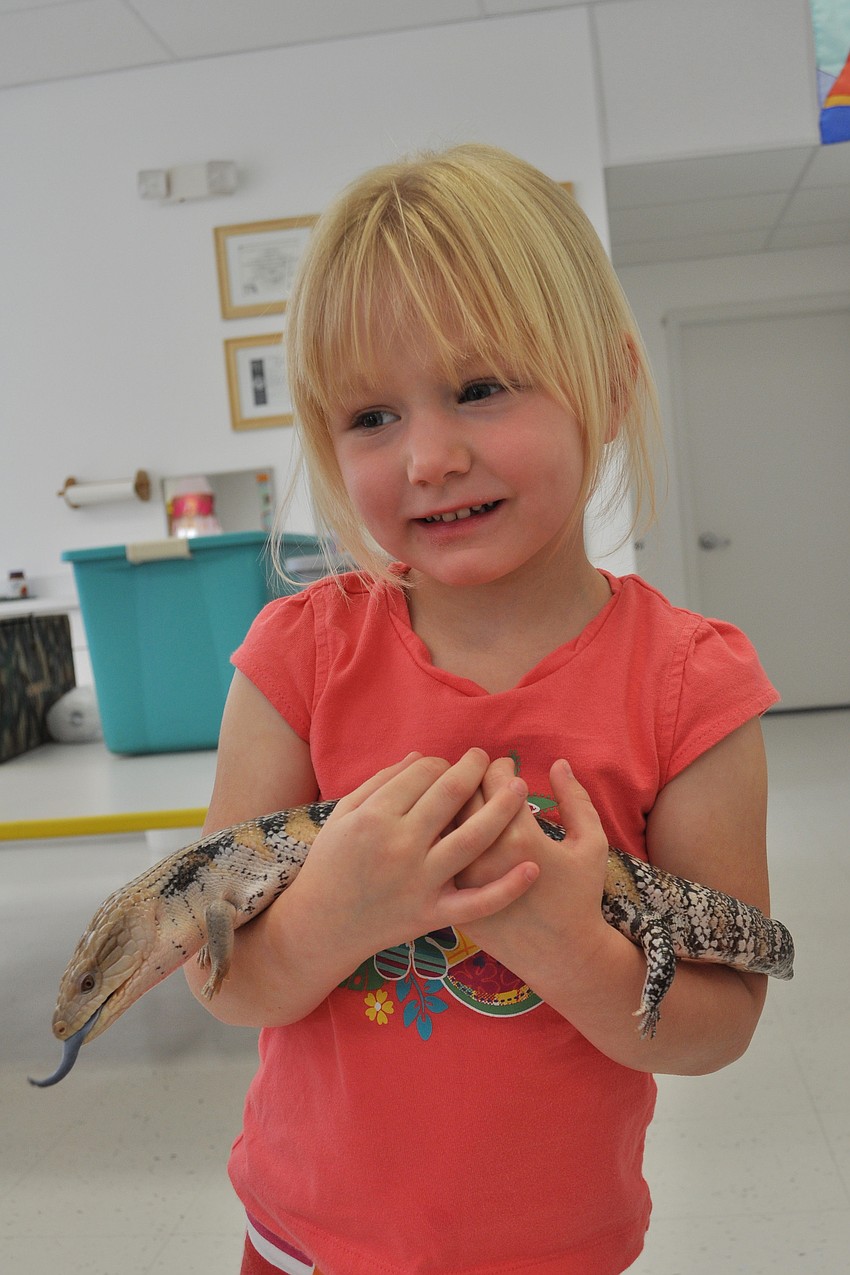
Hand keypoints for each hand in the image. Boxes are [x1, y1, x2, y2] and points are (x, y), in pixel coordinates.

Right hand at [288, 749, 539, 966]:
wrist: (320, 926)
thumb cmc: (330, 864)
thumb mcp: (343, 815)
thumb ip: (379, 783)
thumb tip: (420, 756)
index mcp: (374, 817)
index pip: (422, 773)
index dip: (442, 762)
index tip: (449, 763)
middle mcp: (399, 846)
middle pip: (451, 795)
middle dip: (475, 769)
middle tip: (487, 759)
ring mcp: (419, 882)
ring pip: (472, 839)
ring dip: (502, 809)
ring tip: (520, 789)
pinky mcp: (432, 915)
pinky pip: (476, 903)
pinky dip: (507, 888)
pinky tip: (532, 868)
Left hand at [457, 758, 610, 962]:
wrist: (562, 956)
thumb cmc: (580, 896)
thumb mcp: (591, 844)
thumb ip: (576, 799)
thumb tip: (557, 763)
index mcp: (520, 836)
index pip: (494, 777)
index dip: (499, 765)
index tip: (505, 767)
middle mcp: (485, 856)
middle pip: (463, 794)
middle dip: (471, 778)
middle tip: (482, 777)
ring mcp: (463, 880)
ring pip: (442, 823)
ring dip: (450, 804)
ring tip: (467, 800)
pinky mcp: (451, 898)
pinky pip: (435, 855)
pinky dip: (441, 837)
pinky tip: (456, 830)